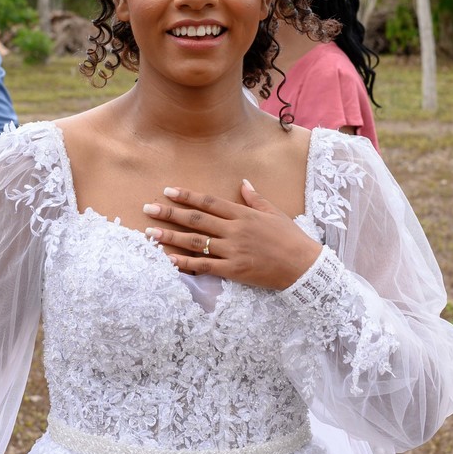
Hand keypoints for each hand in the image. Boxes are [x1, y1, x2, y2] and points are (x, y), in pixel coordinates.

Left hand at [143, 179, 321, 289]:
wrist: (304, 266)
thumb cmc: (291, 238)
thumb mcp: (274, 213)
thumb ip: (255, 199)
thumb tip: (243, 183)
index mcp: (243, 214)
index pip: (209, 202)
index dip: (187, 196)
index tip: (168, 191)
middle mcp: (235, 230)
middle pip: (196, 220)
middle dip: (170, 214)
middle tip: (148, 209)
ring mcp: (233, 251)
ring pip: (195, 242)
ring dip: (170, 237)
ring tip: (149, 233)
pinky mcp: (233, 270)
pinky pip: (204, 266)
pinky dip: (185, 264)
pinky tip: (168, 260)